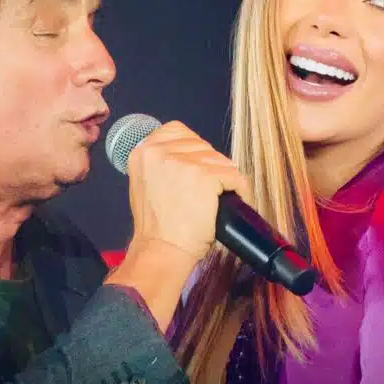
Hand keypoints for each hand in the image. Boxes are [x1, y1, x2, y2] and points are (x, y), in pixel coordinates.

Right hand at [124, 121, 253, 261]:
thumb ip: (160, 164)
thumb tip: (188, 157)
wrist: (161, 251)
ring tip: (218, 200)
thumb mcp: (145, 184)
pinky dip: (239, 191)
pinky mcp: (205, 176)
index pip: (179, 132)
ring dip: (225, 180)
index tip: (197, 170)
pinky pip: (235, 177)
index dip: (193, 151)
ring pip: (221, 161)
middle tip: (207, 193)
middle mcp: (160, 151)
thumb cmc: (156, 227)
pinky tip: (231, 204)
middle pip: (203, 146)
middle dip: (210, 168)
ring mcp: (184, 162)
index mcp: (143, 151)